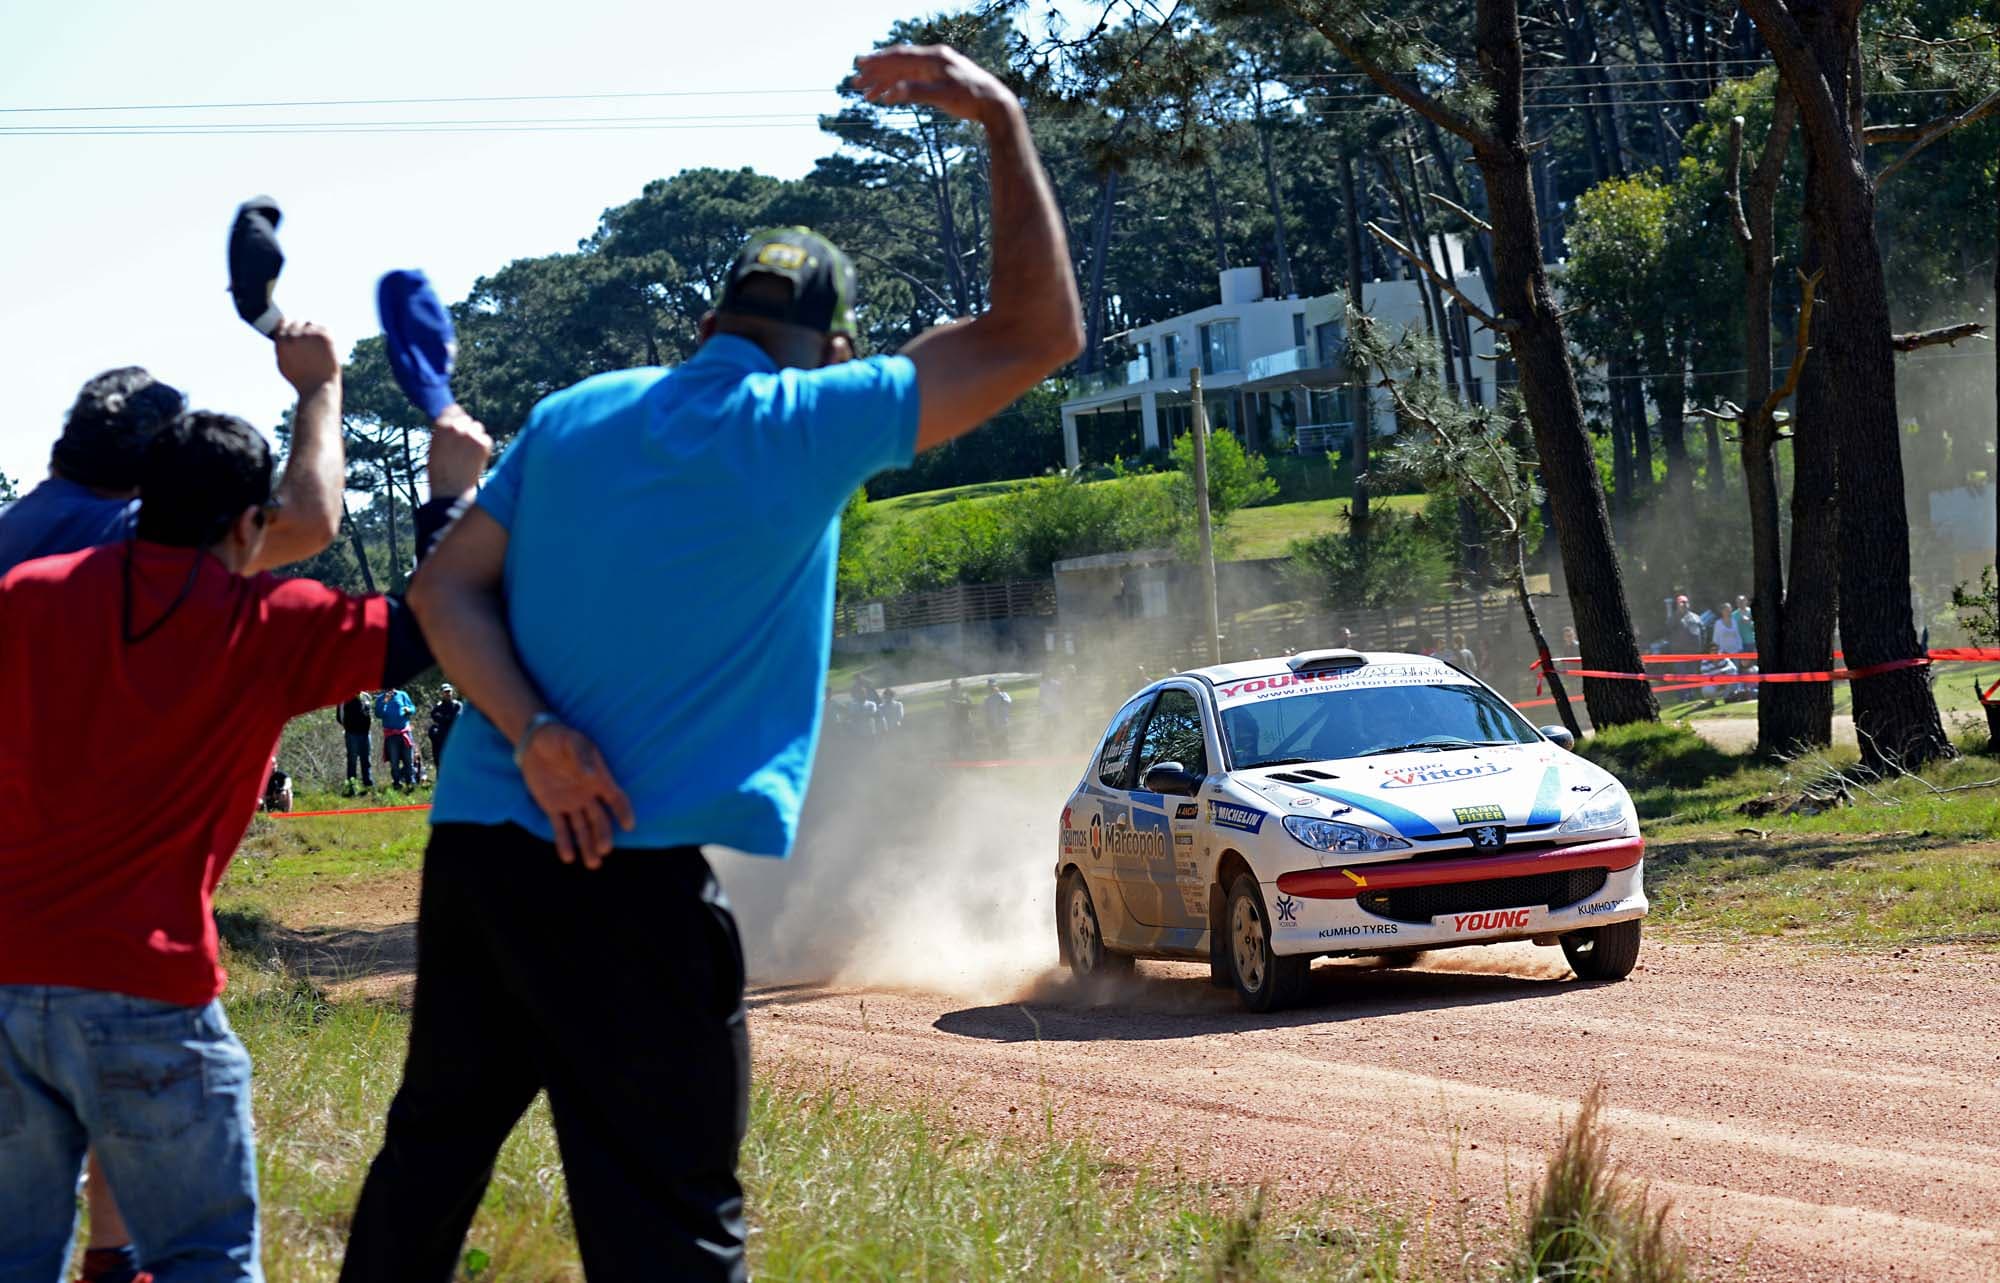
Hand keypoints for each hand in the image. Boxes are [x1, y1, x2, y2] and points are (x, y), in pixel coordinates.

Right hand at [273, 320, 340, 392]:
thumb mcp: (282, 362)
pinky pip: (322, 328)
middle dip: (301, 329)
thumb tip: (279, 331)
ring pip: (310, 323)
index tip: (293, 328)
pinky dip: (323, 334)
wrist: (317, 386)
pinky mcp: (323, 335)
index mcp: (281, 340)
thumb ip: (281, 346)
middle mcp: (294, 335)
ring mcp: (309, 334)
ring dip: (312, 331)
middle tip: (308, 342)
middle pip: (297, 321)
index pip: (283, 321)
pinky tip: (323, 346)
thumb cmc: (300, 378)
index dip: (288, 324)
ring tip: (315, 347)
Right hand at [428, 406, 491, 498]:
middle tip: (462, 447)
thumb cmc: (440, 470)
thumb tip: (456, 414)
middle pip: (466, 419)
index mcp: (441, 426)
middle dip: (465, 429)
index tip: (457, 426)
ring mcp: (471, 434)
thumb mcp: (435, 445)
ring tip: (468, 454)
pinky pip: (486, 439)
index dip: (456, 417)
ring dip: (475, 436)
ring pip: (477, 427)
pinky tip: (475, 459)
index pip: (453, 409)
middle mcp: (456, 427)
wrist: (451, 489)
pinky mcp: (484, 444)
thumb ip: (444, 430)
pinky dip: (483, 447)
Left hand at [519, 722, 634, 868]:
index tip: (628, 825)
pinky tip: (567, 857)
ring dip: (587, 846)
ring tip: (592, 864)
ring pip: (582, 829)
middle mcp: (588, 795)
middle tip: (604, 850)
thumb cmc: (561, 738)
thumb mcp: (573, 742)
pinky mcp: (553, 808)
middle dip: (603, 836)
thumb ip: (582, 757)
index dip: (623, 812)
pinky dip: (564, 842)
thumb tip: (591, 776)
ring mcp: (572, 803)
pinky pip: (560, 828)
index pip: (616, 799)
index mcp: (599, 780)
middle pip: (599, 820)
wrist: (536, 742)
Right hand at [852, 45, 1015, 127]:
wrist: (995, 103)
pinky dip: (898, 88)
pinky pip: (913, 81)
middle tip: (855, 82)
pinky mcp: (939, 80)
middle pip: (898, 64)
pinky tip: (887, 97)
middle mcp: (934, 59)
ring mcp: (936, 69)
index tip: (860, 65)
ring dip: (885, 83)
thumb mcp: (943, 97)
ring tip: (867, 95)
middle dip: (876, 73)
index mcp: (935, 57)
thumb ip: (917, 93)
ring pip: (904, 74)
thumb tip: (891, 94)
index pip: (900, 56)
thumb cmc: (972, 99)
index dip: (878, 61)